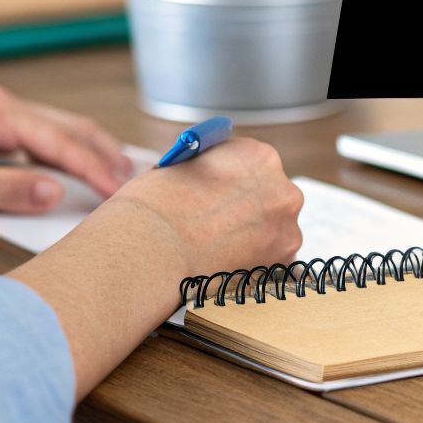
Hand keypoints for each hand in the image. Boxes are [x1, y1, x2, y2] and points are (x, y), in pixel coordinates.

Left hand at [0, 84, 133, 212]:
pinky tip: (71, 164)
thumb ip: (4, 189)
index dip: (97, 169)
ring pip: (56, 127)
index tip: (123, 192)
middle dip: (105, 153)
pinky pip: (36, 134)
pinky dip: (63, 149)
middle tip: (136, 181)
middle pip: (70, 126)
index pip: (62, 142)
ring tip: (116, 172)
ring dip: (88, 149)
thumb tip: (57, 193)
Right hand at [8, 134, 303, 401]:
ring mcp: (284, 227)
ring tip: (203, 250)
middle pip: (267, 196)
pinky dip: (245, 268)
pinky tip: (212, 267)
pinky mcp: (276, 266)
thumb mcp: (170, 171)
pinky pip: (268, 264)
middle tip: (205, 228)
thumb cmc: (142, 213)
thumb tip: (199, 174)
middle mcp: (278, 186)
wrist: (138, 254)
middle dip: (240, 212)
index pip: (251, 163)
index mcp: (252, 154)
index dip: (227, 183)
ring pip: (270, 231)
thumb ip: (197, 170)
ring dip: (245, 240)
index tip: (213, 199)